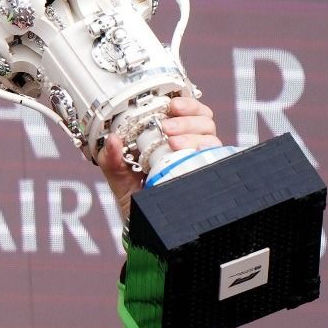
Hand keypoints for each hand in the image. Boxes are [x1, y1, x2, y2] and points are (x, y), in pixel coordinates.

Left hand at [99, 96, 220, 223]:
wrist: (142, 224)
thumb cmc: (133, 195)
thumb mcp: (117, 174)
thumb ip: (111, 157)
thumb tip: (112, 139)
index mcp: (169, 136)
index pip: (187, 111)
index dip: (185, 103)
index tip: (172, 105)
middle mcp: (189, 145)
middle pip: (204, 120)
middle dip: (187, 120)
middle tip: (167, 128)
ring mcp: (199, 159)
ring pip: (212, 137)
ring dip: (194, 135)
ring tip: (174, 143)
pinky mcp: (206, 173)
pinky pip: (217, 159)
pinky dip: (207, 153)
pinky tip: (193, 156)